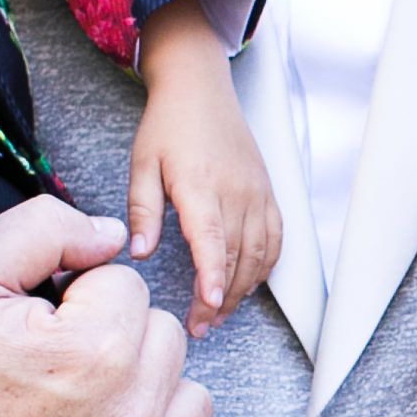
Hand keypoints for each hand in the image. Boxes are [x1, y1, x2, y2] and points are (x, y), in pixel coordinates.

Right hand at [0, 196, 220, 416]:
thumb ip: (47, 229)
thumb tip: (114, 235)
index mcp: (96, 350)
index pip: (127, 287)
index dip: (79, 299)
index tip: (39, 329)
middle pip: (167, 341)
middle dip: (119, 342)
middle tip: (57, 369)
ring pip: (191, 403)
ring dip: (150, 399)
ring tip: (86, 409)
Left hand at [124, 3, 282, 329]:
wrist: (201, 90)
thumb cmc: (168, 126)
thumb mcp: (142, 164)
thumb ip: (142, 211)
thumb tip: (140, 253)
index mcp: (200, 184)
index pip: (212, 239)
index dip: (213, 275)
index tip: (210, 305)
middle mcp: (236, 191)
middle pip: (237, 256)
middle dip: (221, 298)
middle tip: (199, 326)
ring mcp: (258, 193)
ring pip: (260, 253)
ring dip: (243, 289)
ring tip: (219, 313)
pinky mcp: (268, 193)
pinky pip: (276, 239)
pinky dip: (265, 267)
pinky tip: (246, 283)